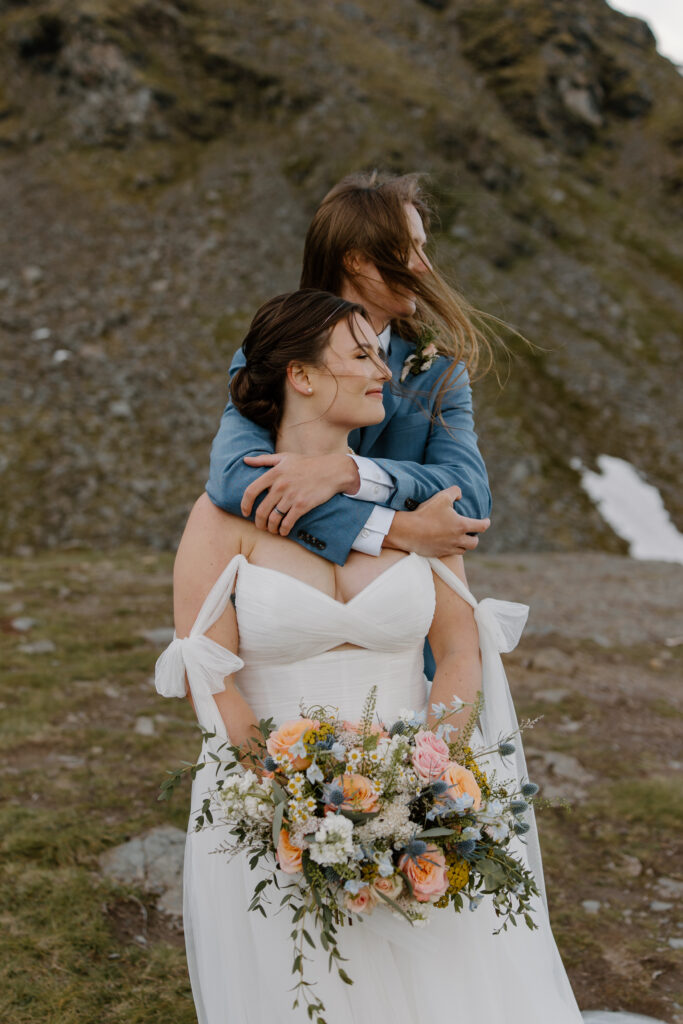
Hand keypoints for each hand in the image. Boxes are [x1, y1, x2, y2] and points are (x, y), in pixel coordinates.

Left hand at [241, 453, 358, 535]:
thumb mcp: (285, 457)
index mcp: (274, 473)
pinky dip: (283, 530)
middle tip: (261, 526)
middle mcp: (280, 485)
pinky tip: (283, 531)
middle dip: (259, 522)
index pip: (251, 491)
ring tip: (272, 530)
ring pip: (273, 519)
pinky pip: (287, 522)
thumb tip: (245, 460)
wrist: (332, 470)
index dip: (245, 504)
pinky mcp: (302, 505)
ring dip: (271, 528)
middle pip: (261, 510)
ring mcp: (291, 496)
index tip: (245, 512)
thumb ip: (264, 459)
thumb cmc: (308, 463)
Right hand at [386, 486, 489, 555]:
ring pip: (462, 550)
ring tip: (459, 539)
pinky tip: (446, 543)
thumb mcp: (441, 497)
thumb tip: (460, 494)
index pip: (481, 526)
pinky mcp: (438, 554)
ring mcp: (448, 548)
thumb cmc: (426, 513)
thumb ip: (454, 492)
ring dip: (463, 545)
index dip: (486, 523)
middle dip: (475, 538)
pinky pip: (449, 553)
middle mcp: (457, 539)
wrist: (408, 531)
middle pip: (474, 543)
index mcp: (461, 526)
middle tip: (472, 533)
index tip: (486, 521)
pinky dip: (451, 548)